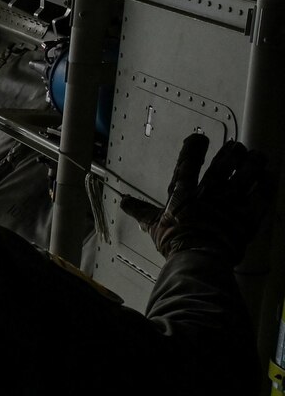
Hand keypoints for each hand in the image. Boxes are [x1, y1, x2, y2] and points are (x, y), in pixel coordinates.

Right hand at [120, 133, 270, 261]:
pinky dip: (267, 184)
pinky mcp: (248, 215)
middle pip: (223, 165)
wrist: (199, 257)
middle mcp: (209, 192)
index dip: (193, 148)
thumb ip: (141, 211)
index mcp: (185, 193)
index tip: (198, 138)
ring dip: (252, 163)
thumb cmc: (175, 242)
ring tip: (257, 155)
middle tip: (236, 145)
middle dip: (231, 153)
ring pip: (245, 175)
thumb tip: (125, 202)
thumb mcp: (154, 225)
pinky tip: (270, 175)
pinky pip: (262, 195)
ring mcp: (230, 202)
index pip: (188, 163)